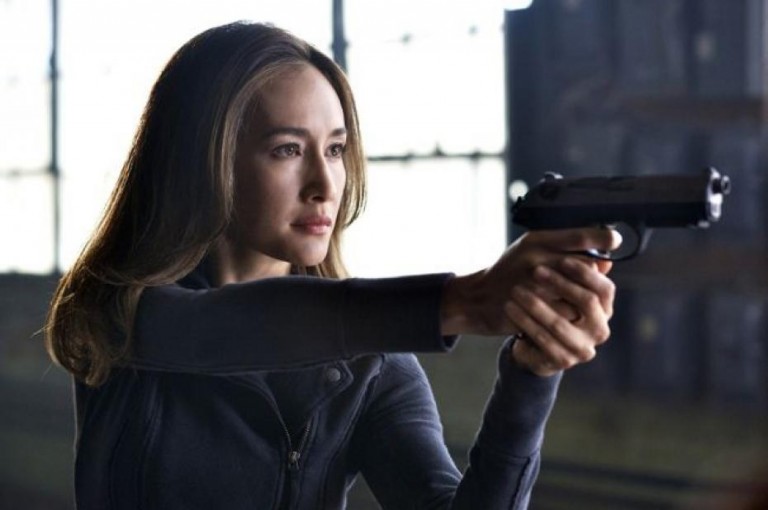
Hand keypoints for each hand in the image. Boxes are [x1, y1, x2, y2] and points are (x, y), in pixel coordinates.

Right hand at [440, 227, 619, 337]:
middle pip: (583, 266)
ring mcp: (532, 283)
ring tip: (577, 298)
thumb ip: (567, 253)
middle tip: (593, 281)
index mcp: (536, 241)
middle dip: (592, 276)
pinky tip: (564, 311)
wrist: (478, 298)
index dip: (600, 237)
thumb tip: (606, 262)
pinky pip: (566, 311)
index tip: (614, 241)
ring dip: (583, 297)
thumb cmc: (509, 272)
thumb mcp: (533, 252)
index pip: (577, 236)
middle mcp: (535, 258)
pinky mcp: (531, 306)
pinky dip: (570, 313)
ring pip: (578, 291)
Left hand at [508, 256, 615, 375]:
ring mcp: (583, 349)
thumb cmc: (546, 304)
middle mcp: (599, 330)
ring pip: (559, 322)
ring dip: (535, 304)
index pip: (605, 289)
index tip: (561, 259)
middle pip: (587, 302)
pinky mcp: (563, 361)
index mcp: (604, 309)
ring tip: (516, 290)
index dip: (585, 273)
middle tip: (535, 271)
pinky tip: (510, 308)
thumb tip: (602, 258)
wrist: (529, 340)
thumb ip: (575, 270)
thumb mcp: (559, 285)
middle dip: (560, 284)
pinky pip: (542, 339)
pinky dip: (524, 321)